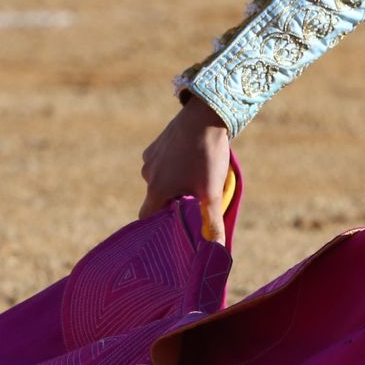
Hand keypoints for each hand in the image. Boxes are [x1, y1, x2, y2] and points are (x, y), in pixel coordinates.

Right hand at [140, 96, 230, 220]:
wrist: (206, 115)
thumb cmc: (207, 155)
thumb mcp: (212, 192)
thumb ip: (211, 222)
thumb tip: (216, 249)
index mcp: (157, 190)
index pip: (148, 218)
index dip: (159, 227)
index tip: (174, 228)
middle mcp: (148, 174)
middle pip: (156, 199)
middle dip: (172, 203)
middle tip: (193, 202)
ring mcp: (151, 157)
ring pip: (160, 180)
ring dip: (174, 183)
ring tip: (196, 178)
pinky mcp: (157, 144)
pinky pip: (162, 163)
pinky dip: (174, 166)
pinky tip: (191, 160)